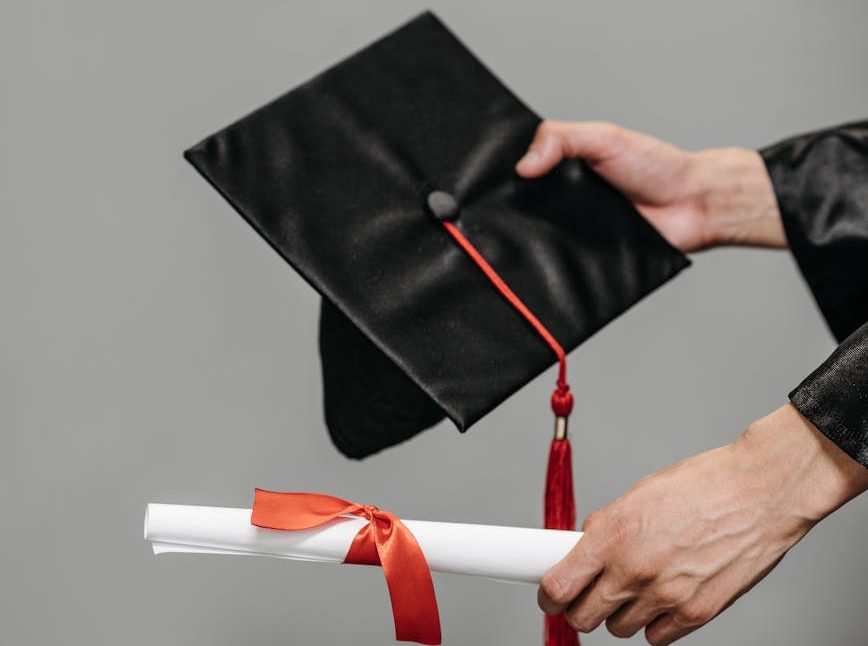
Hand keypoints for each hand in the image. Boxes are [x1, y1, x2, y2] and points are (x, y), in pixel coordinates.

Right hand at [516, 121, 785, 251]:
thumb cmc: (657, 167)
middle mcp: (566, 201)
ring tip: (517, 239)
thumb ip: (562, 139)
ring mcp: (575, 230)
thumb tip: (523, 165)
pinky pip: (564, 263)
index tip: (487, 181)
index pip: (524, 174)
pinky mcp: (587, 258)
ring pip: (540, 239)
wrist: (693, 205)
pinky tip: (546, 260)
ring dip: (532, 240)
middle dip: (513, 212)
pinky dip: (556, 263)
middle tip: (497, 214)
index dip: (507, 177)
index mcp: (565, 170)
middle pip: (525, 209)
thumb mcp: (604, 138)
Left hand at [538, 404, 867, 644]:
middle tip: (587, 593)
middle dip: (579, 606)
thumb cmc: (705, 485)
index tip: (549, 593)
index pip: (558, 585)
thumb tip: (586, 543)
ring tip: (634, 588)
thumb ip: (608, 525)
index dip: (548, 594)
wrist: (760, 493)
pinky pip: (657, 637)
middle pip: (582, 617)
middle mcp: (634, 570)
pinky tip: (661, 599)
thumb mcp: (639, 493)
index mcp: (612, 535)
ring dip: (619, 613)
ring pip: (618, 629)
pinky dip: (654, 624)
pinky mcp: (696, 614)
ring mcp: (665, 596)